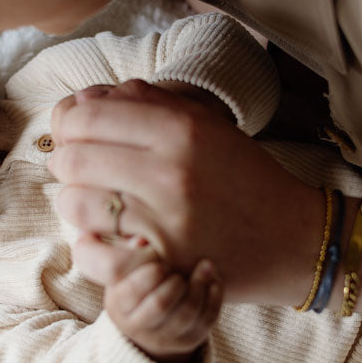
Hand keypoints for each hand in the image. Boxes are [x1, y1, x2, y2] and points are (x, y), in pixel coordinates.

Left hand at [49, 80, 321, 304]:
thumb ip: (149, 104)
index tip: (73, 134)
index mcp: (181, 129)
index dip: (67, 124)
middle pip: (74, 158)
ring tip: (91, 202)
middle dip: (64, 162)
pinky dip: (88, 243)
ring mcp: (164, 221)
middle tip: (77, 168)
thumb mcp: (208, 126)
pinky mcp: (162, 264)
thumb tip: (85, 99)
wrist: (297, 240)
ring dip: (74, 202)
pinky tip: (100, 236)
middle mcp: (170, 171)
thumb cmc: (248, 180)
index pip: (87, 116)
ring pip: (76, 204)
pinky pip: (93, 251)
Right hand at [105, 257, 221, 362]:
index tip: (161, 263)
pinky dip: (214, 298)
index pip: (135, 291)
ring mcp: (166, 337)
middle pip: (161, 304)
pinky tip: (214, 281)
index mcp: (119, 307)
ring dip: (199, 286)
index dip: (151, 273)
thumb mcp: (126, 270)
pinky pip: (206, 320)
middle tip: (180, 271)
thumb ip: (131, 252)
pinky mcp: (190, 340)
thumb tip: (142, 240)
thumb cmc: (137, 285)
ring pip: (187, 313)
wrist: (149, 323)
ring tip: (206, 265)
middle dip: (176, 282)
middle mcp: (139, 327)